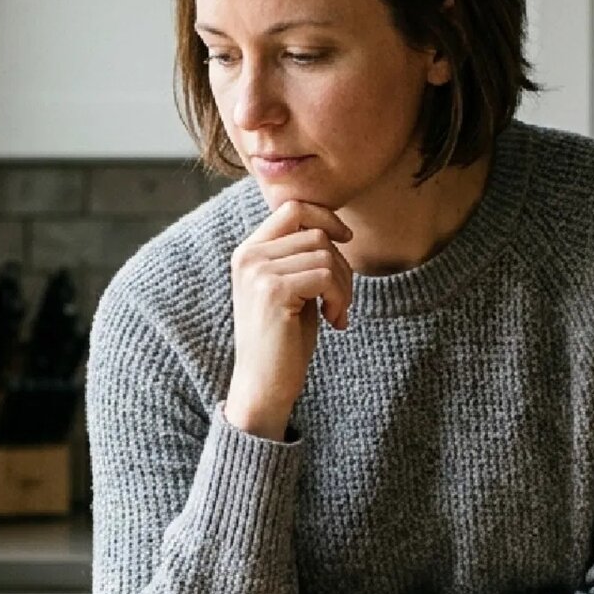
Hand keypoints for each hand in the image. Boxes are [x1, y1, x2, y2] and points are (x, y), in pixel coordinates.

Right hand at [225, 201, 352, 439]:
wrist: (263, 385)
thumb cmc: (284, 340)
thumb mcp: (291, 288)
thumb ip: (301, 256)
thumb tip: (336, 227)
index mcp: (249, 251)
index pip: (292, 207)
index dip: (325, 218)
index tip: (345, 240)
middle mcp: (248, 256)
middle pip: (315, 233)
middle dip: (341, 265)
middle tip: (340, 300)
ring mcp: (258, 272)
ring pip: (325, 254)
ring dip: (343, 286)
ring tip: (336, 312)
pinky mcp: (274, 291)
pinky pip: (326, 276)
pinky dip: (340, 298)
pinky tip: (334, 321)